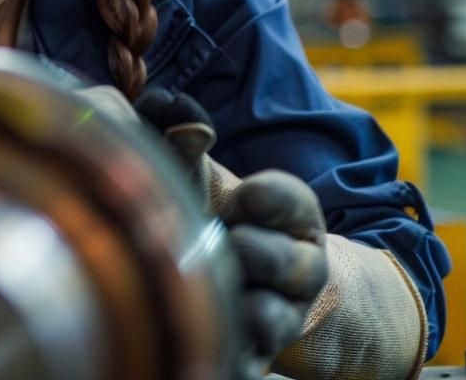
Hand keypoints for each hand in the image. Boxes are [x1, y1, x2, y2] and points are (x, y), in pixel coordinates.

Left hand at [133, 88, 328, 375]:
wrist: (242, 282)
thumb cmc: (212, 215)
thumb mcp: (201, 175)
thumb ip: (181, 138)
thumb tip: (169, 110)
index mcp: (291, 218)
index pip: (294, 203)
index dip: (267, 199)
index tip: (243, 198)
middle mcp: (296, 268)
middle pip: (292, 264)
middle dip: (255, 252)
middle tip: (227, 243)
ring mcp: (279, 314)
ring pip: (274, 317)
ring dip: (246, 306)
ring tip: (221, 292)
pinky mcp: (255, 353)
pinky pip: (251, 359)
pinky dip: (232, 351)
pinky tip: (211, 338)